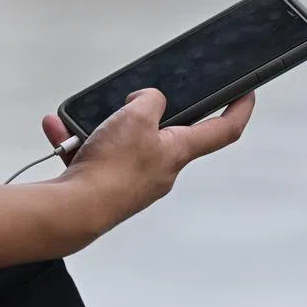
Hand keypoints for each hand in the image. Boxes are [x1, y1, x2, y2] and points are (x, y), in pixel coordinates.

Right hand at [41, 89, 255, 232]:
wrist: (73, 212)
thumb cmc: (110, 171)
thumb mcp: (136, 116)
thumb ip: (150, 100)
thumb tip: (148, 101)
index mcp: (178, 152)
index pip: (224, 129)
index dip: (239, 109)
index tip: (247, 93)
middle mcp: (161, 170)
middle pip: (164, 132)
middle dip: (143, 112)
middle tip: (131, 102)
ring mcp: (134, 181)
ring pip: (121, 141)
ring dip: (101, 126)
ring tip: (83, 120)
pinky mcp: (108, 187)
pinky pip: (95, 155)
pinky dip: (78, 141)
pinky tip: (60, 130)